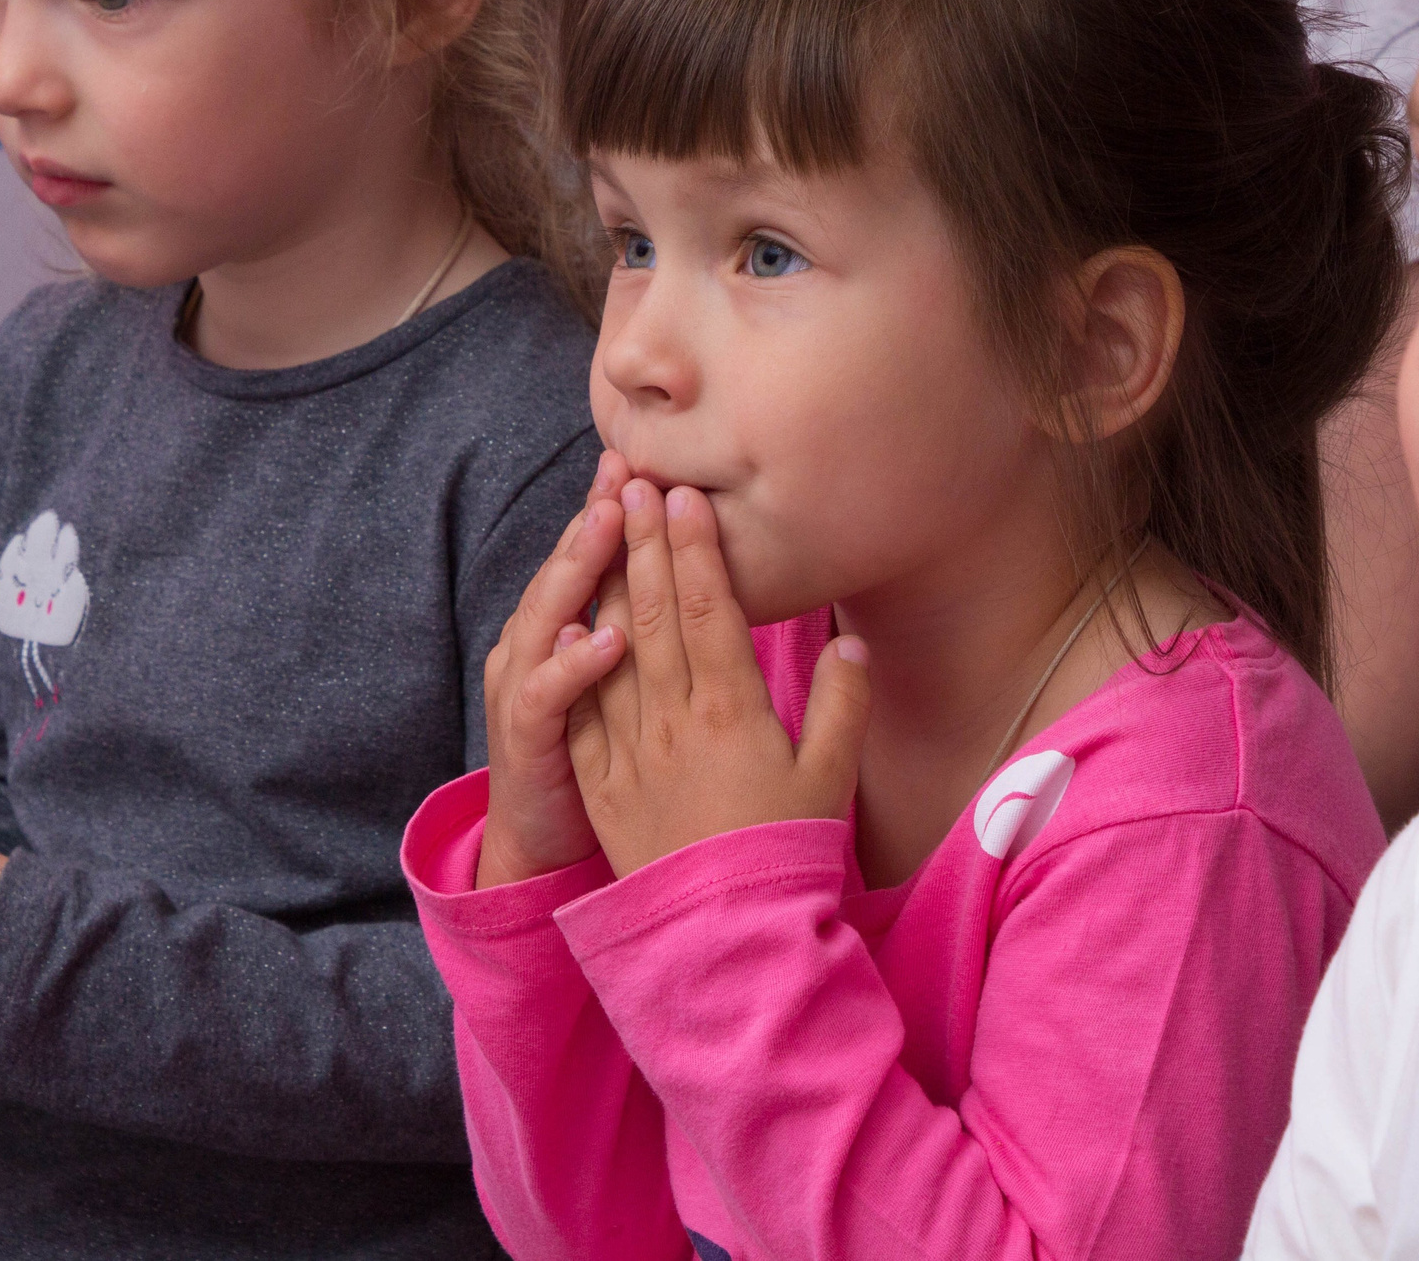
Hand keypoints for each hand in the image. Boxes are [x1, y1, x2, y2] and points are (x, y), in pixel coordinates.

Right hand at [476, 451, 634, 887]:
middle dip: (593, 518)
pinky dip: (571, 664)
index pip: (592, 560)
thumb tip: (700, 576)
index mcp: (566, 630)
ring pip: (548, 615)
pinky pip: (546, 694)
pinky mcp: (527, 737)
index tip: (646, 463)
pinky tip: (603, 637)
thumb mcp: (622, 682)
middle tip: (622, 468)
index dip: (614, 511)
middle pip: (567, 571)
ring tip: (609, 526)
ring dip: (577, 570)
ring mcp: (525, 688)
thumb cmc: (597, 756)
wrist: (544, 840)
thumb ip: (647, 629)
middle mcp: (537, 647)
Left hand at [569, 480, 868, 876]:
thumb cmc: (788, 854)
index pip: (708, 608)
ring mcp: (632, 749)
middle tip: (636, 482)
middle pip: (653, 611)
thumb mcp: (833, 776)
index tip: (685, 497)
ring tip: (603, 526)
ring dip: (606, 579)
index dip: (695, 547)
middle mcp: (676, 718)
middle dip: (643, 540)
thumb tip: (849, 640)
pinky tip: (570, 619)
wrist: (727, 935)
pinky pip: (582, 708)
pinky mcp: (601, 782)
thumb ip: (843, 701)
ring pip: (613, 646)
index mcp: (735, 709)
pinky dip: (575, 659)